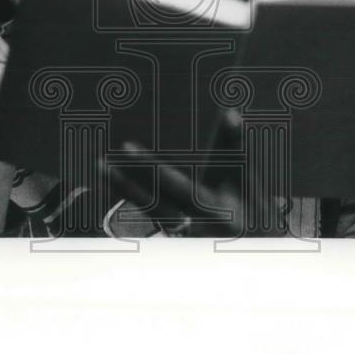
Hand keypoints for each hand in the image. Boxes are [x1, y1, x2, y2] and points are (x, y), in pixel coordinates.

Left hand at [103, 110, 289, 237]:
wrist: (251, 241)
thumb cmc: (246, 199)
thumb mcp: (241, 172)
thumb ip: (232, 143)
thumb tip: (231, 112)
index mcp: (215, 212)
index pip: (174, 186)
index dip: (149, 167)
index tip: (127, 147)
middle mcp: (195, 230)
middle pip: (153, 203)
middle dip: (126, 181)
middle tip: (102, 161)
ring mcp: (181, 238)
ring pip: (147, 210)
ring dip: (123, 187)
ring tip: (103, 166)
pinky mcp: (172, 237)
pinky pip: (148, 214)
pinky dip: (131, 195)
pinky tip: (114, 179)